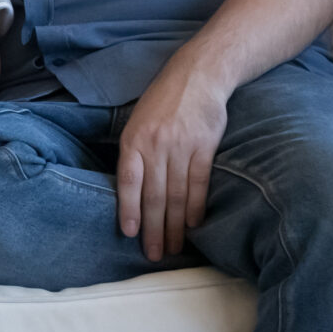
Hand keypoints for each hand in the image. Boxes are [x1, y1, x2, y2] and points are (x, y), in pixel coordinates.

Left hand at [116, 55, 232, 262]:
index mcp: (133, 140)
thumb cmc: (162, 102)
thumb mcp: (137, 122)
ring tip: (173, 247)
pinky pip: (199, 183)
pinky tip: (193, 224)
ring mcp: (181, 147)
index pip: (128, 181)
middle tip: (155, 254)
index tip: (131, 233)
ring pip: (176, 195)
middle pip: (154, 196)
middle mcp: (155, 146)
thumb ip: (133, 154)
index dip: (129, 209)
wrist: (197, 77)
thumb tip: (129, 192)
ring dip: (175, 226)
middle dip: (154, 229)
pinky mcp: (204, 147)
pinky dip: (195, 206)